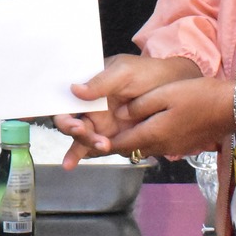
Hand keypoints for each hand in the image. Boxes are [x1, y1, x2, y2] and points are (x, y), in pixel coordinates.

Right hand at [52, 54, 201, 169]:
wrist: (172, 86)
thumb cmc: (145, 73)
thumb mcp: (123, 72)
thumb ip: (100, 82)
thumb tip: (74, 90)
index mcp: (88, 89)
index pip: (65, 103)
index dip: (63, 114)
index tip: (73, 122)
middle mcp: (91, 108)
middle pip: (71, 124)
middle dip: (74, 131)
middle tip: (84, 132)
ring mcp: (102, 124)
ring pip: (83, 139)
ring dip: (85, 145)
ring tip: (102, 145)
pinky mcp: (114, 137)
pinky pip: (97, 147)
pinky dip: (87, 155)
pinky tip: (74, 163)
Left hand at [109, 77, 234, 162]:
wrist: (232, 108)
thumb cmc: (198, 96)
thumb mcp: (165, 94)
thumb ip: (139, 106)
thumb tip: (119, 115)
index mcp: (153, 134)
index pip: (120, 145)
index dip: (102, 142)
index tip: (88, 136)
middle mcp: (161, 147)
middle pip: (130, 149)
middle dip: (114, 142)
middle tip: (99, 130)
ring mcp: (173, 148)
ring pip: (143, 147)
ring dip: (131, 140)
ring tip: (119, 125)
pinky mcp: (183, 145)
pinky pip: (157, 144)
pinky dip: (146, 138)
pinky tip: (145, 123)